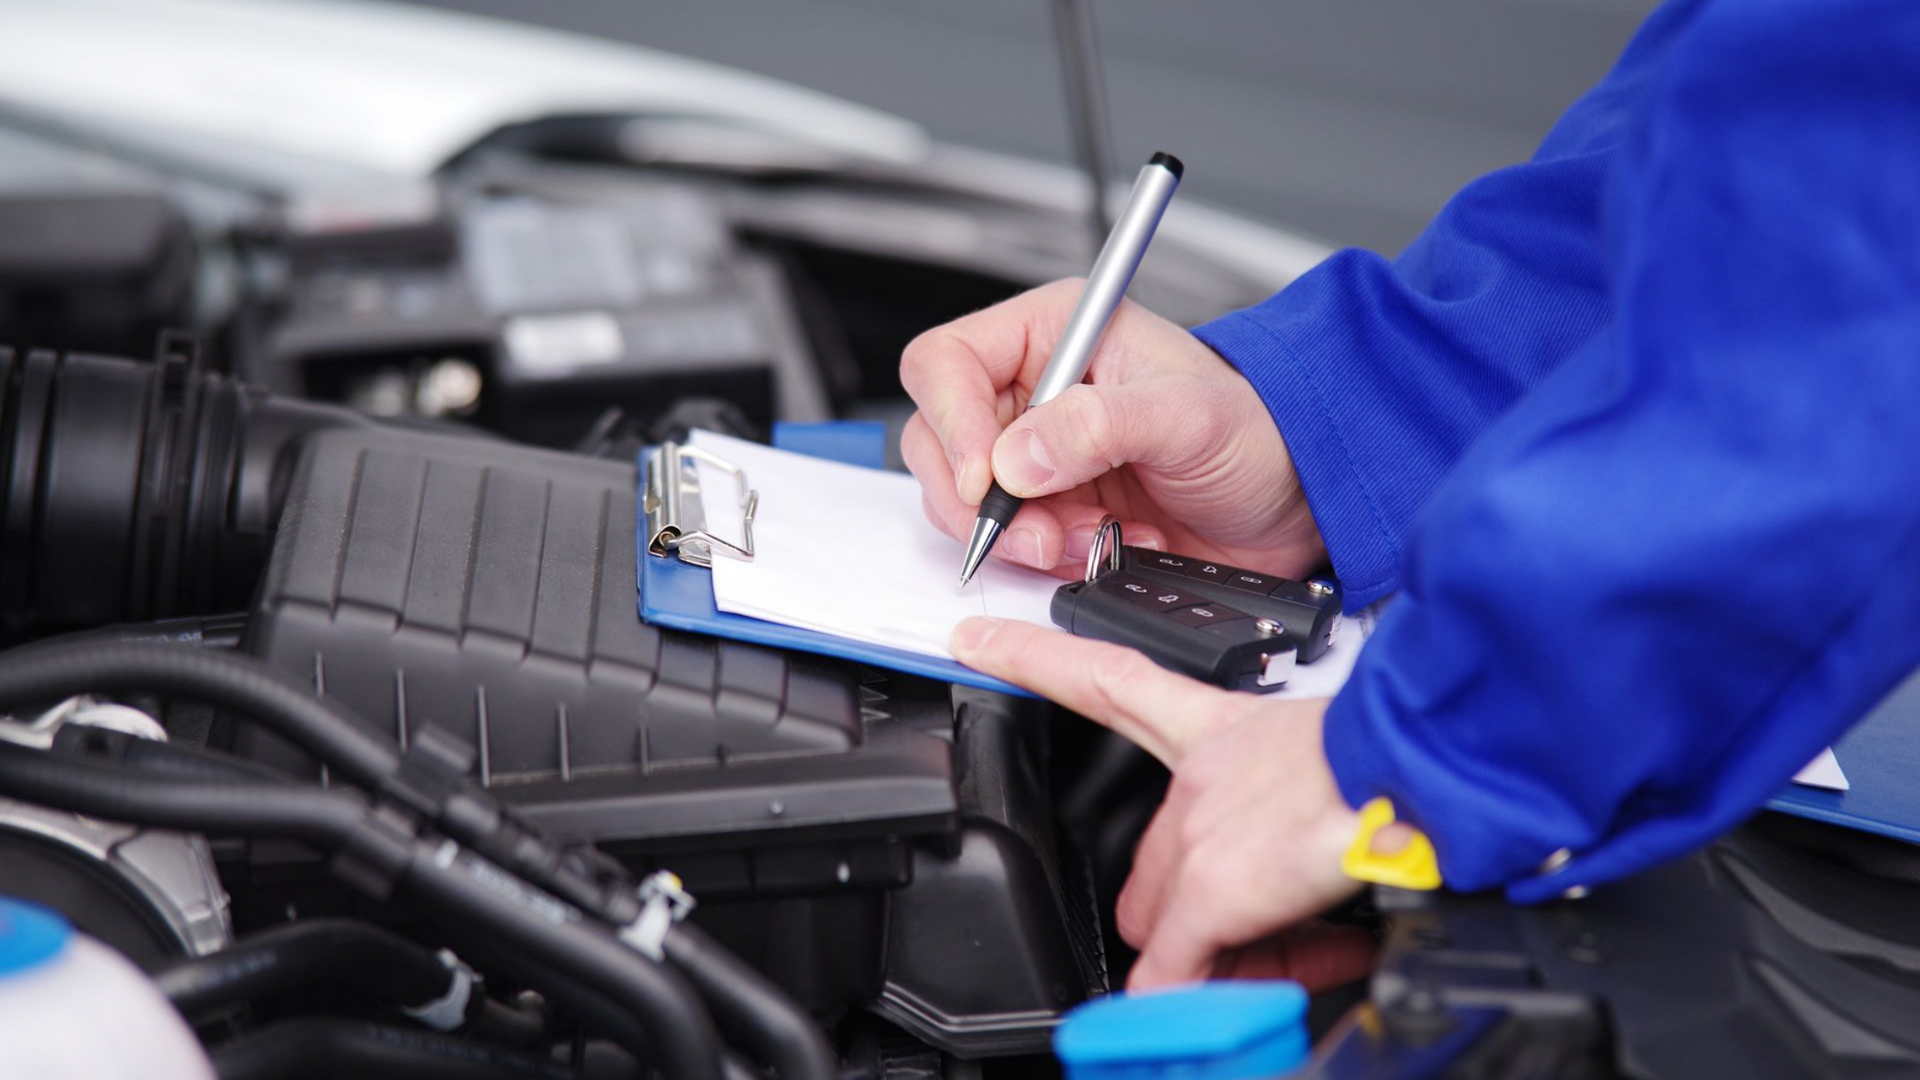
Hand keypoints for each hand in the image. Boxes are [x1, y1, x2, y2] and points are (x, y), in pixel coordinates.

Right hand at [900, 280, 1323, 576]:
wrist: (1293, 501)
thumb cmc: (1255, 431)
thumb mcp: (1186, 415)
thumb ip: (1098, 426)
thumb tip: (1014, 460)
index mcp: (1053, 333)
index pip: (947, 363)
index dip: (952, 422)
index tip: (983, 480)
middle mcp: (1031, 390)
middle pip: (937, 439)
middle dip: (977, 498)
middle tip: (1035, 530)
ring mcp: (1033, 453)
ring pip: (959, 498)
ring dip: (1014, 534)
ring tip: (1080, 539)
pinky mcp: (1046, 508)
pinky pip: (1002, 540)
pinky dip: (1038, 557)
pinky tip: (1091, 548)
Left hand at [950, 616, 1384, 990]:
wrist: (1433, 769)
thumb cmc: (1405, 761)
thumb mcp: (1330, 773)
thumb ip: (1292, 818)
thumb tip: (1307, 878)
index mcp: (1223, 727)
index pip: (1108, 677)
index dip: (1034, 656)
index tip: (976, 637)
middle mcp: (1199, 771)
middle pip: (1151, 860)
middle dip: (1192, 908)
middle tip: (1267, 924)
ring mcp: (1198, 830)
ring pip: (1169, 919)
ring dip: (1225, 951)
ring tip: (1307, 948)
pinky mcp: (1210, 888)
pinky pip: (1173, 968)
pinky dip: (1191, 997)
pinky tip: (1220, 1003)